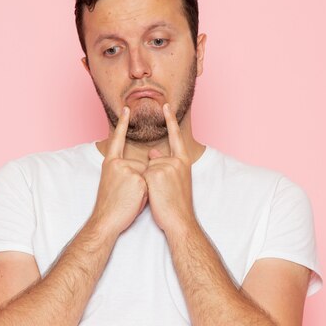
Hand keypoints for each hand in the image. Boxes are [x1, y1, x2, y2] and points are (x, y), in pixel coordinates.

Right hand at [91, 106, 148, 236]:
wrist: (106, 220)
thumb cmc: (112, 204)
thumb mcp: (115, 181)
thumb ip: (125, 168)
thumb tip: (145, 160)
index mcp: (110, 162)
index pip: (117, 139)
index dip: (122, 123)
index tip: (126, 108)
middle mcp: (117, 163)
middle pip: (141, 164)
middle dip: (141, 180)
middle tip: (126, 194)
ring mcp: (128, 170)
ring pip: (147, 173)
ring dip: (144, 186)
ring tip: (130, 198)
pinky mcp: (138, 178)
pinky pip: (150, 182)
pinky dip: (146, 192)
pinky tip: (135, 199)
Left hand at [143, 103, 194, 233]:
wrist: (179, 221)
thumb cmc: (177, 204)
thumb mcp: (176, 180)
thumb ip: (165, 164)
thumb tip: (153, 153)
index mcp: (183, 161)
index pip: (175, 136)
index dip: (170, 120)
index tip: (166, 104)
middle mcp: (176, 161)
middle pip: (155, 160)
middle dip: (154, 176)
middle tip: (165, 193)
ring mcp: (165, 167)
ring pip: (148, 168)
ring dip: (149, 182)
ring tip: (161, 196)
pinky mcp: (155, 174)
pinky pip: (142, 175)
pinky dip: (144, 186)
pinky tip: (155, 195)